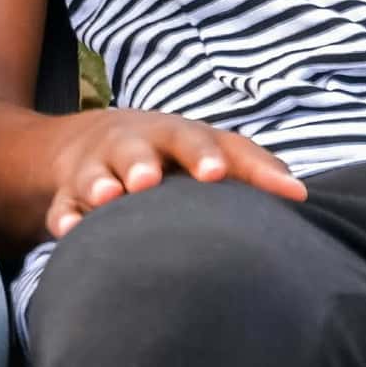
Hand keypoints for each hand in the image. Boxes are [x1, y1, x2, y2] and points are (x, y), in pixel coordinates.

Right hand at [41, 109, 304, 241]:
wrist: (92, 141)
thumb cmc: (172, 152)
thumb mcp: (207, 147)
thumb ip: (252, 167)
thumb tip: (302, 195)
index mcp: (172, 136)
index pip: (192, 139)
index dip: (204, 156)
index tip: (216, 175)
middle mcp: (132, 147)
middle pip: (134, 149)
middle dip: (140, 163)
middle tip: (148, 180)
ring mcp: (96, 169)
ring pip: (94, 175)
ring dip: (100, 186)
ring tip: (109, 198)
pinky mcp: (68, 194)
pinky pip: (63, 207)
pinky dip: (65, 217)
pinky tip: (69, 230)